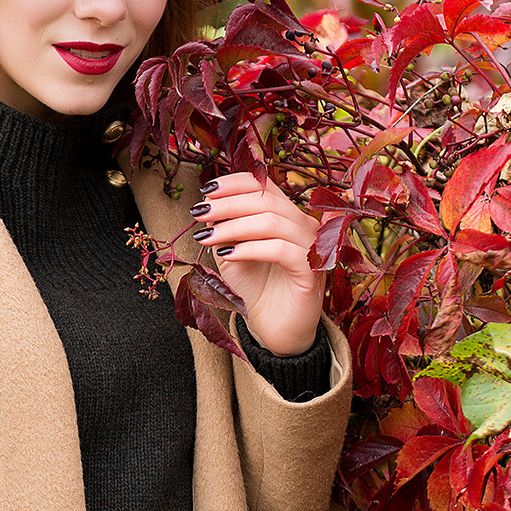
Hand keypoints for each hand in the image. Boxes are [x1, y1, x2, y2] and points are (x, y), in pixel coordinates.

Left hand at [189, 173, 324, 357]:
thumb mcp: (231, 251)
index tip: (205, 190)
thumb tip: (208, 201)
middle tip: (198, 213)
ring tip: (206, 237)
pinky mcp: (310, 271)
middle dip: (227, 203)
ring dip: (233, 226)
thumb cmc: (254, 287)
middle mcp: (304, 226)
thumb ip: (224, 226)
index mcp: (287, 215)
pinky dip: (250, 248)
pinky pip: (280, 250)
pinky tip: (227, 254)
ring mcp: (311, 247)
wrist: (271, 327)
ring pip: (273, 222)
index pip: (265, 185)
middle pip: (267, 200)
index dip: (234, 183)